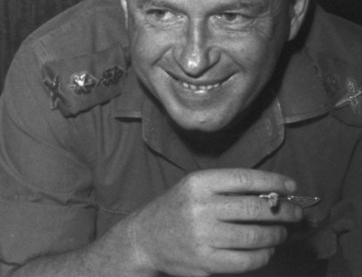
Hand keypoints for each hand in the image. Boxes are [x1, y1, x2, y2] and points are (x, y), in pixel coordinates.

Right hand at [127, 168, 302, 276]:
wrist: (145, 239)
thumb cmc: (176, 209)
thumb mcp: (193, 188)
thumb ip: (226, 189)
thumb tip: (274, 193)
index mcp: (197, 183)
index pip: (245, 179)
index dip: (274, 182)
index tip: (291, 186)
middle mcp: (200, 208)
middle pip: (255, 209)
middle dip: (283, 212)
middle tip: (295, 214)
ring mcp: (203, 237)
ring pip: (256, 236)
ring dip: (276, 235)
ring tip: (280, 233)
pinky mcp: (206, 262)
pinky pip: (248, 260)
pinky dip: (264, 255)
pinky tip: (266, 250)